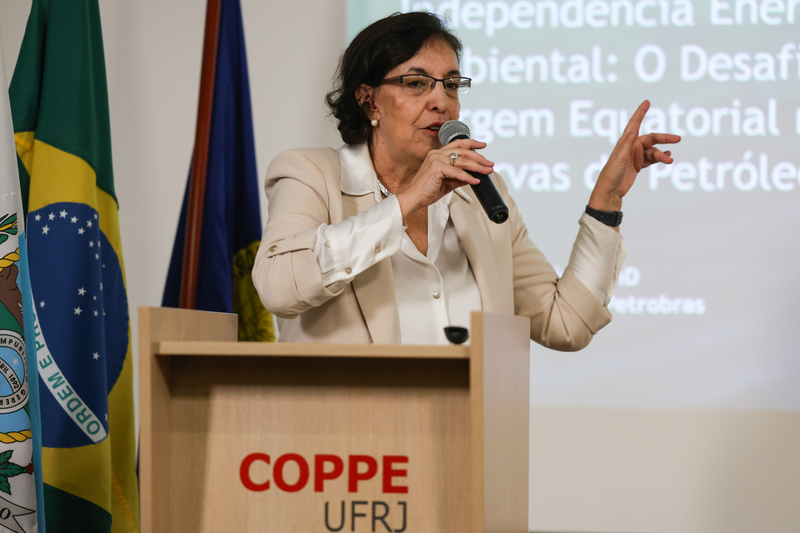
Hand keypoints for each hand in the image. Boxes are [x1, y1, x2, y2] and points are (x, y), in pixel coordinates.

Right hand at [396, 139, 492, 218]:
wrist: (414, 198)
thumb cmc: (426, 190)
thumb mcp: (447, 182)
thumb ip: (459, 177)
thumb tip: (473, 176)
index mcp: (438, 154)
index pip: (458, 144)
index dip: (472, 143)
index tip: (483, 145)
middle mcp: (437, 154)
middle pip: (463, 151)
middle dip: (479, 158)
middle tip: (490, 163)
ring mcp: (436, 159)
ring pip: (462, 160)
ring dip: (477, 166)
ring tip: (487, 171)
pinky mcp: (437, 168)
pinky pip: (457, 172)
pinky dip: (468, 177)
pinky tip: (475, 181)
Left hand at [589, 100, 680, 215]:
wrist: (610, 191)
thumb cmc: (612, 173)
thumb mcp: (620, 156)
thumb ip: (628, 141)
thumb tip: (635, 125)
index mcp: (625, 142)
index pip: (635, 123)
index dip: (640, 112)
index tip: (647, 102)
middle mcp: (631, 147)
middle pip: (651, 139)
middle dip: (664, 138)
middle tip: (678, 139)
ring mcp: (634, 156)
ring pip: (653, 151)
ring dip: (662, 155)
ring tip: (670, 160)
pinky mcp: (637, 165)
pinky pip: (651, 159)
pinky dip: (659, 158)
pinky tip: (668, 157)